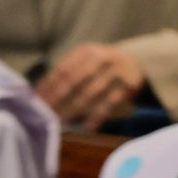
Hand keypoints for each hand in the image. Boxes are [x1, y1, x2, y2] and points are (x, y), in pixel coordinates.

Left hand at [33, 43, 149, 129]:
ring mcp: (116, 71)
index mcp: (87, 51)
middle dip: (57, 98)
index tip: (37, 100)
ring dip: (73, 109)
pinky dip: (97, 116)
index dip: (48, 85)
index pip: (63, 69)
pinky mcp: (128, 85)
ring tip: (61, 121)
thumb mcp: (88, 60)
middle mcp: (101, 57)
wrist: (140, 61)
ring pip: (90, 92)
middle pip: (74, 80)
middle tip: (46, 113)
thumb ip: (68, 71)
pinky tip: (87, 127)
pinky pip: (109, 103)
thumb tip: (40, 91)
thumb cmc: (105, 64)